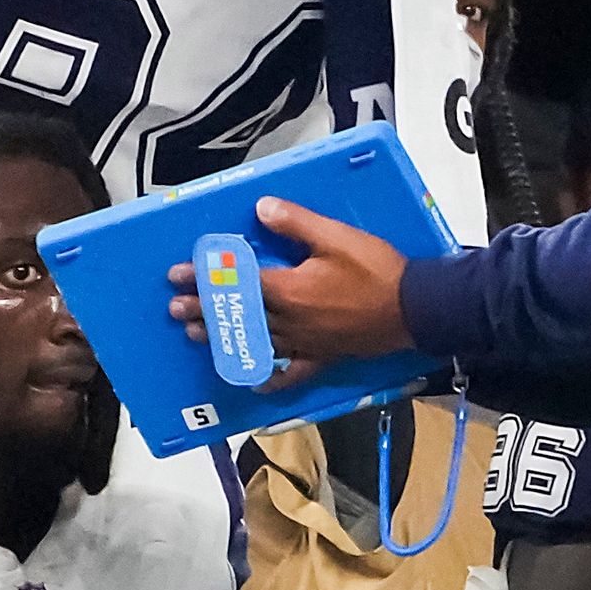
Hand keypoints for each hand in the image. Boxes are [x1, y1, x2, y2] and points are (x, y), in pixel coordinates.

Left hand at [168, 196, 413, 389]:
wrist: (415, 309)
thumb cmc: (377, 271)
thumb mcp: (336, 237)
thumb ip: (296, 223)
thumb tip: (260, 208)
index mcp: (290, 289)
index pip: (237, 281)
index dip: (205, 276)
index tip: (177, 275)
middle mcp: (291, 320)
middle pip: (239, 314)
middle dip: (204, 310)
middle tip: (175, 309)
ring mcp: (306, 343)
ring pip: (256, 341)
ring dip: (224, 337)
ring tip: (197, 335)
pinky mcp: (323, 357)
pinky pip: (291, 373)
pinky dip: (271, 378)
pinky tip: (254, 381)